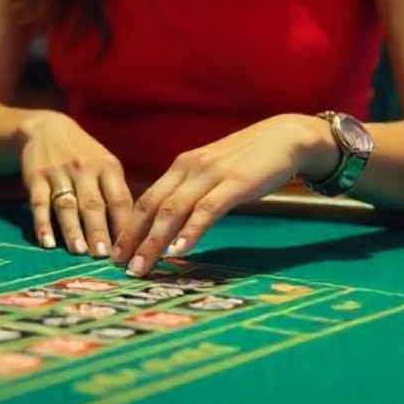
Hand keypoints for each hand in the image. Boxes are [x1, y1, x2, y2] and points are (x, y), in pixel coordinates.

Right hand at [16, 110, 132, 258]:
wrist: (47, 129)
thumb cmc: (84, 155)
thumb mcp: (105, 166)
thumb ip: (116, 194)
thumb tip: (130, 235)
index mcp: (108, 167)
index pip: (119, 199)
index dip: (124, 226)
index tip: (128, 251)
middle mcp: (84, 168)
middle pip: (93, 204)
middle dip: (99, 231)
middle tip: (103, 256)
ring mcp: (58, 172)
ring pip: (66, 205)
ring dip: (72, 229)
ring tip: (78, 251)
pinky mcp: (35, 177)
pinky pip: (38, 203)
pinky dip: (42, 223)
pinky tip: (47, 242)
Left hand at [112, 114, 335, 276]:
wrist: (286, 137)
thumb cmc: (249, 160)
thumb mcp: (213, 173)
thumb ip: (194, 192)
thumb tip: (173, 222)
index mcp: (181, 166)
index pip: (146, 199)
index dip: (129, 227)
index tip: (117, 252)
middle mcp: (189, 168)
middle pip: (152, 206)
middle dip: (133, 238)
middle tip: (120, 265)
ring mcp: (211, 174)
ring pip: (173, 210)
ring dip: (154, 241)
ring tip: (142, 266)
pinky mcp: (235, 183)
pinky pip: (207, 209)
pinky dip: (190, 230)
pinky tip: (180, 249)